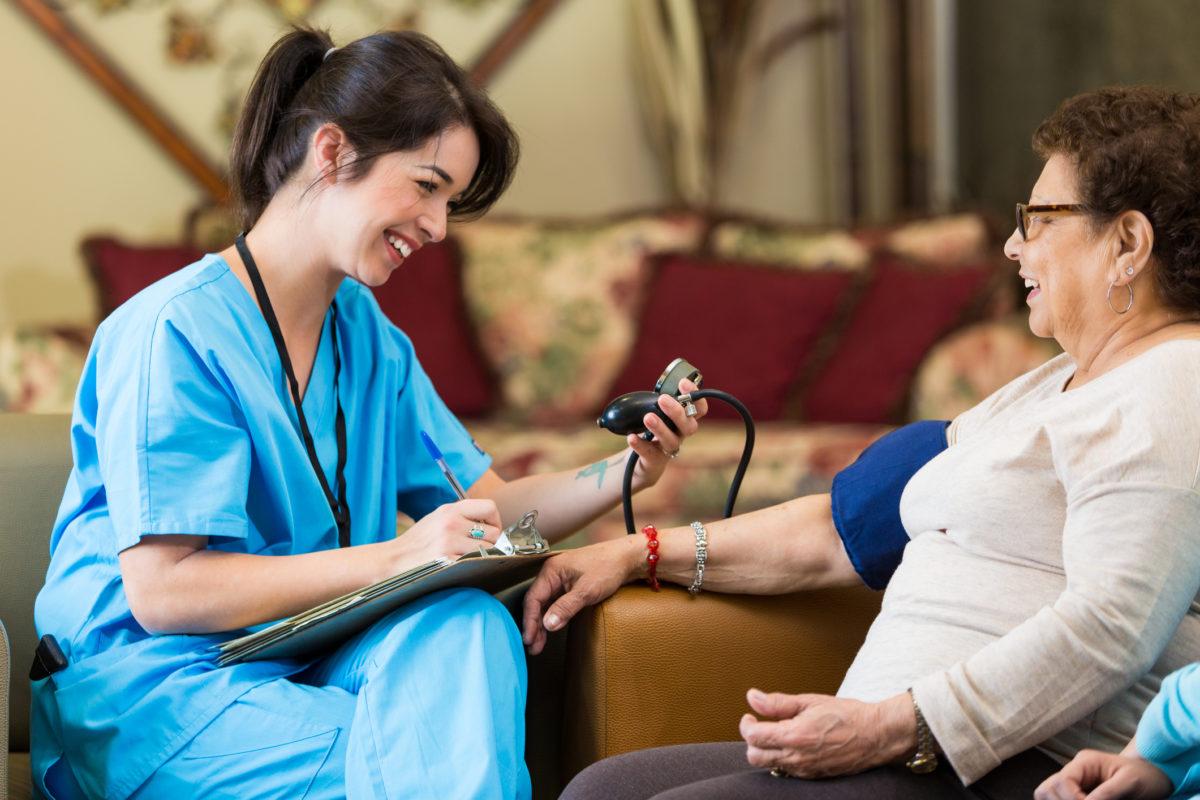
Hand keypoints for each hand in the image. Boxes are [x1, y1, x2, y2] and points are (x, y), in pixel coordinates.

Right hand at [392, 498, 502, 565]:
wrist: (393, 559)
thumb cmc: (418, 541)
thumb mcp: (437, 518)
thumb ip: (462, 516)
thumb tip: (491, 524)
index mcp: (450, 510)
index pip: (489, 507)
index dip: (495, 520)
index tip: (490, 530)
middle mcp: (451, 523)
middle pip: (493, 532)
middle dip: (489, 542)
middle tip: (477, 548)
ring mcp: (449, 542)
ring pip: (487, 550)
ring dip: (481, 556)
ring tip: (465, 557)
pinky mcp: (447, 560)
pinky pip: (474, 563)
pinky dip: (471, 566)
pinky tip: (458, 565)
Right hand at [521, 537, 640, 654]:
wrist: (627, 558)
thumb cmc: (608, 567)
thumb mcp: (587, 590)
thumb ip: (566, 607)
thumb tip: (548, 624)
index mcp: (552, 570)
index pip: (533, 599)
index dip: (530, 621)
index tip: (529, 639)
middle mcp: (553, 574)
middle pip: (536, 603)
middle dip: (534, 625)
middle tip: (533, 647)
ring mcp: (561, 580)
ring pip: (545, 605)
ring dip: (542, 624)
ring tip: (539, 644)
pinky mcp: (569, 586)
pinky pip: (554, 603)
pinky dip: (552, 617)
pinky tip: (551, 629)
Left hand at [630, 378, 707, 487]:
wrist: (642, 460)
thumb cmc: (653, 430)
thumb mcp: (659, 412)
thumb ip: (661, 400)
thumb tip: (659, 383)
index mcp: (685, 420)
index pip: (700, 409)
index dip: (696, 396)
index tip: (683, 383)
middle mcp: (681, 435)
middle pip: (689, 426)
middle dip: (677, 412)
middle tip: (662, 399)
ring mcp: (669, 449)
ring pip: (671, 441)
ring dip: (660, 428)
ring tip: (648, 417)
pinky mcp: (655, 460)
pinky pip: (650, 453)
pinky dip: (640, 445)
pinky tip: (632, 437)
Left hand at [739, 690, 914, 777]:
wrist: (876, 735)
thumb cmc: (847, 715)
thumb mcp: (810, 701)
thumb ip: (778, 703)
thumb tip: (753, 698)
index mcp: (794, 736)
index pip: (753, 737)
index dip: (746, 725)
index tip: (750, 716)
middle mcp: (797, 757)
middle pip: (755, 756)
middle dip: (752, 740)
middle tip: (760, 725)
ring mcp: (805, 770)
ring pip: (770, 765)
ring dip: (767, 750)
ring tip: (778, 732)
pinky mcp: (813, 776)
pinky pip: (787, 771)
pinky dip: (783, 758)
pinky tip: (793, 743)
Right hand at [1035, 750, 1171, 799]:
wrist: (1152, 776)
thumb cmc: (1144, 776)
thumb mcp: (1130, 783)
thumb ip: (1108, 793)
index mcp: (1084, 762)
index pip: (1062, 780)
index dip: (1072, 799)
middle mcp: (1074, 770)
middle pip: (1047, 788)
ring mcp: (1073, 781)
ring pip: (1046, 793)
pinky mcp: (1076, 792)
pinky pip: (1056, 798)